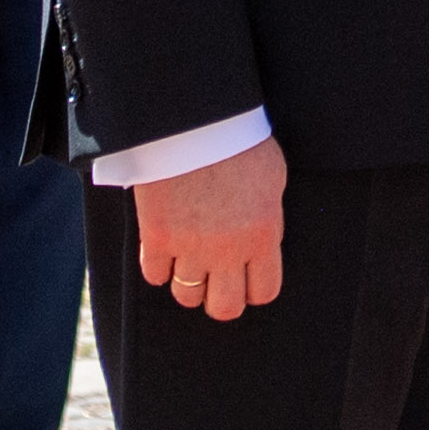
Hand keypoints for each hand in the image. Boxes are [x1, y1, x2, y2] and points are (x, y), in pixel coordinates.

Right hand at [133, 136, 286, 321]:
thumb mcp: (273, 181)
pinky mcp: (156, 238)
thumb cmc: (241, 143)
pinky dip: (159, 267)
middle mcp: (228, 251)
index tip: (248, 282)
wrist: (196, 121)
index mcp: (263, 236)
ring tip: (190, 263)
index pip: (263, 292)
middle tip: (217, 282)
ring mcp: (190, 247)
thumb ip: (269, 221)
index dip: (255, 289)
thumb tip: (263, 247)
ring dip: (189, 283)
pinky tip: (166, 250)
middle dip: (222, 299)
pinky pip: (155, 276)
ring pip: (187, 296)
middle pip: (224, 308)